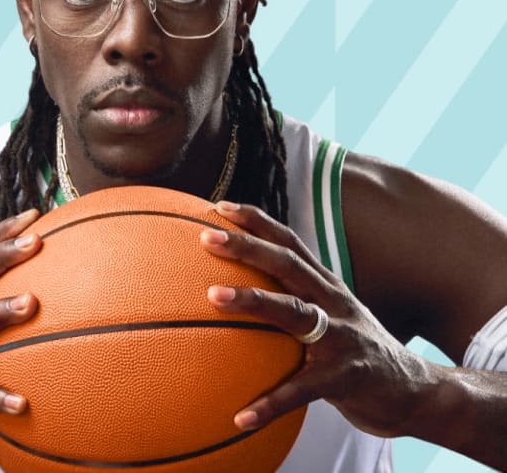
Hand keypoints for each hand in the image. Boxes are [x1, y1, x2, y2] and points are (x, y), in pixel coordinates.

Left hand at [200, 201, 431, 438]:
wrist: (417, 392)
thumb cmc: (357, 351)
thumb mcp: (331, 316)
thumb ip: (295, 300)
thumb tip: (242, 292)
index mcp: (326, 286)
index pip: (289, 243)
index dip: (257, 222)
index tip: (219, 207)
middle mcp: (333, 302)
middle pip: (288, 264)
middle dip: (248, 246)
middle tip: (207, 237)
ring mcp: (342, 337)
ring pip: (294, 312)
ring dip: (253, 301)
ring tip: (212, 296)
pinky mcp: (346, 377)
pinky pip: (302, 391)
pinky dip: (272, 403)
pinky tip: (241, 417)